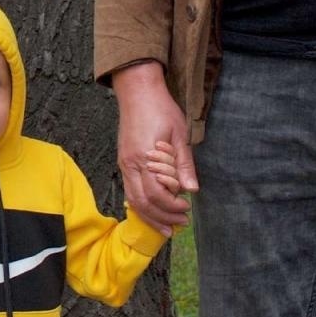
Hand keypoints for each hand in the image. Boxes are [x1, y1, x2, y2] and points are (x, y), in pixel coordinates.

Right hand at [114, 61, 197, 235]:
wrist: (137, 91)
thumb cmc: (161, 109)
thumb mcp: (180, 134)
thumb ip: (184, 164)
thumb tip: (192, 190)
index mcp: (144, 157)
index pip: (156, 194)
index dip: (171, 206)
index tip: (187, 209)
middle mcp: (130, 164)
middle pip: (141, 202)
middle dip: (161, 218)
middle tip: (180, 224)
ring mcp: (124, 163)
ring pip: (132, 199)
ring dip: (150, 215)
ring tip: (167, 225)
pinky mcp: (124, 161)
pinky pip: (130, 190)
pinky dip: (142, 204)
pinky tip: (154, 209)